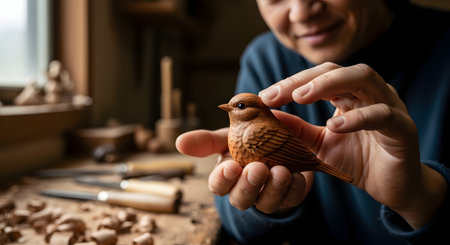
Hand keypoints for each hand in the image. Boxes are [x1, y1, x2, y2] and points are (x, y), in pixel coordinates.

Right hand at [176, 128, 311, 213]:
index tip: (230, 166)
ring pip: (266, 202)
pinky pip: (292, 197)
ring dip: (273, 187)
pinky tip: (297, 173)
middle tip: (257, 168)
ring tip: (280, 170)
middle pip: (241, 198)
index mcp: (227, 176)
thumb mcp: (228, 136)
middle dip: (248, 185)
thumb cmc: (249, 140)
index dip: (222, 179)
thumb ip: (207, 140)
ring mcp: (268, 196)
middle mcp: (245, 190)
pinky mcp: (290, 196)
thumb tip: (179, 142)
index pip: (218, 185)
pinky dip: (294, 186)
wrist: (282, 141)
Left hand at [259, 62, 446, 228]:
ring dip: (328, 85)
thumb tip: (269, 117)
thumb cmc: (358, 160)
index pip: (318, 76)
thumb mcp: (320, 144)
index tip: (264, 97)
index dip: (290, 83)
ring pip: (363, 78)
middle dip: (303, 79)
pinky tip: (335, 126)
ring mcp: (390, 105)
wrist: (393, 187)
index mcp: (349, 93)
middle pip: (336, 70)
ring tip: (300, 98)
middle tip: (276, 95)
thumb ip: (298, 130)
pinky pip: (383, 114)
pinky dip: (358, 118)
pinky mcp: (403, 127)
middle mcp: (369, 92)